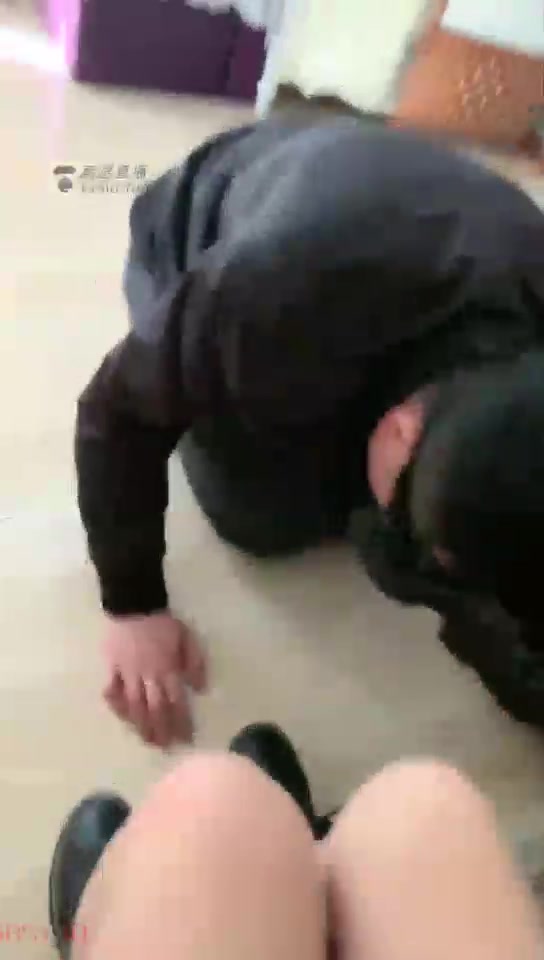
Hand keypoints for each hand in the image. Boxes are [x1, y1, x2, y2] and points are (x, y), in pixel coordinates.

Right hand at [103, 612, 206, 747]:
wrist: (134, 604)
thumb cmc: (163, 622)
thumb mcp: (187, 637)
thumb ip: (195, 663)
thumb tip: (199, 689)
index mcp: (167, 668)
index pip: (176, 702)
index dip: (181, 722)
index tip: (185, 738)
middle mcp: (147, 675)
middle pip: (154, 709)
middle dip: (161, 730)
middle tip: (165, 747)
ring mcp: (127, 672)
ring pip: (133, 705)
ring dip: (141, 725)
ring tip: (147, 741)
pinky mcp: (111, 667)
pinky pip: (111, 691)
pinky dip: (116, 705)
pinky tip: (122, 716)